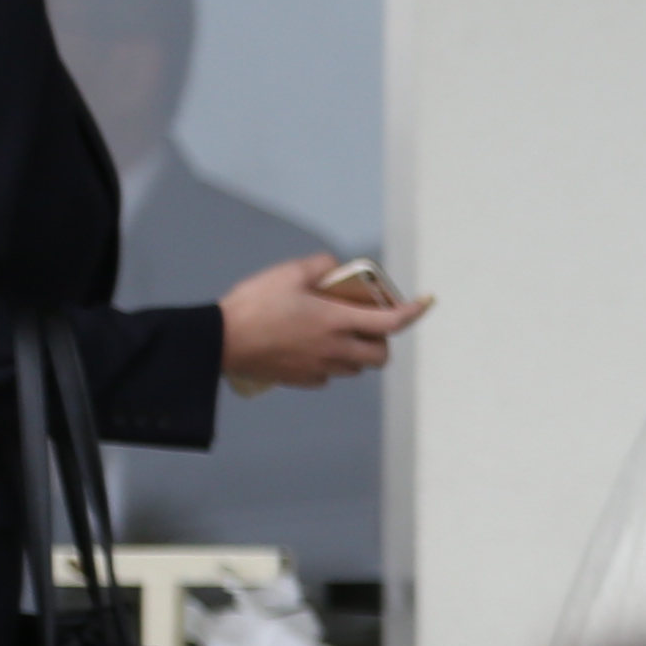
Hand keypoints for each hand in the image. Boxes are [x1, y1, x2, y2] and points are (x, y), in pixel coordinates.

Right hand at [218, 258, 423, 390]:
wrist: (221, 340)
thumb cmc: (254, 304)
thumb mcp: (287, 273)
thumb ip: (320, 265)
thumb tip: (336, 267)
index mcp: (336, 322)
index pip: (391, 322)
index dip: (414, 312)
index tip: (424, 303)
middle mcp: (336, 349)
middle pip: (381, 354)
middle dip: (381, 340)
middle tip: (365, 322)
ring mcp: (322, 368)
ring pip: (357, 367)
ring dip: (356, 352)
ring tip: (333, 333)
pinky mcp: (305, 380)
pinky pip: (330, 375)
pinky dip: (331, 363)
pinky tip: (310, 348)